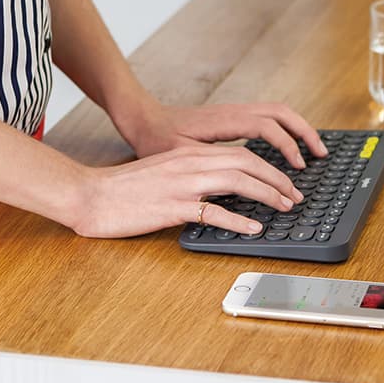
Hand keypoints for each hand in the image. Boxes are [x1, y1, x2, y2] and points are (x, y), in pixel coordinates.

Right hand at [69, 145, 305, 237]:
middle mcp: (189, 164)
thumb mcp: (164, 173)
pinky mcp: (172, 207)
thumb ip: (192, 176)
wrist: (89, 194)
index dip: (269, 168)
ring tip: (284, 207)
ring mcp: (182, 185)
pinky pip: (213, 212)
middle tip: (294, 195)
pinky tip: (253, 228)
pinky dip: (238, 220)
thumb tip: (222, 190)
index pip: (241, 154)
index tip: (285, 183)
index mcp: (189, 155)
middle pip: (247, 163)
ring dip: (267, 194)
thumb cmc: (123, 189)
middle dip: (277, 179)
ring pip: (237, 182)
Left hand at [122, 102, 327, 168]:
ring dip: (298, 128)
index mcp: (224, 120)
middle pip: (281, 112)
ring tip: (313, 150)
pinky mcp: (233, 116)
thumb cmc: (155, 138)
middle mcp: (233, 111)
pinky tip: (289, 146)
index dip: (286, 146)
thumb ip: (206, 166)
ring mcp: (234, 111)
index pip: (266, 127)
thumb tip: (235, 183)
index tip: (297, 167)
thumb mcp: (178, 155)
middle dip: (304, 132)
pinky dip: (285, 128)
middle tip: (321, 154)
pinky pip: (268, 116)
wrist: (142, 119)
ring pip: (277, 112)